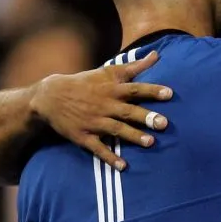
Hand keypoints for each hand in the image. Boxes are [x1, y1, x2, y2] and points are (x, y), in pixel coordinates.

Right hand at [30, 51, 171, 169]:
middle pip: (128, 111)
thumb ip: (134, 66)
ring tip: (150, 143)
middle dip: (146, 117)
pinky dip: (109, 157)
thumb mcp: (108, 71)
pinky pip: (98, 148)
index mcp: (111, 89)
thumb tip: (156, 55)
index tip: (169, 93)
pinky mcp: (83, 136)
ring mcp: (93, 121)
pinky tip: (122, 166)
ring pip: (116, 130)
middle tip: (164, 123)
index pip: (135, 89)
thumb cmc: (85, 83)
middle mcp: (104, 105)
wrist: (51, 96)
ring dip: (133, 136)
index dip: (152, 91)